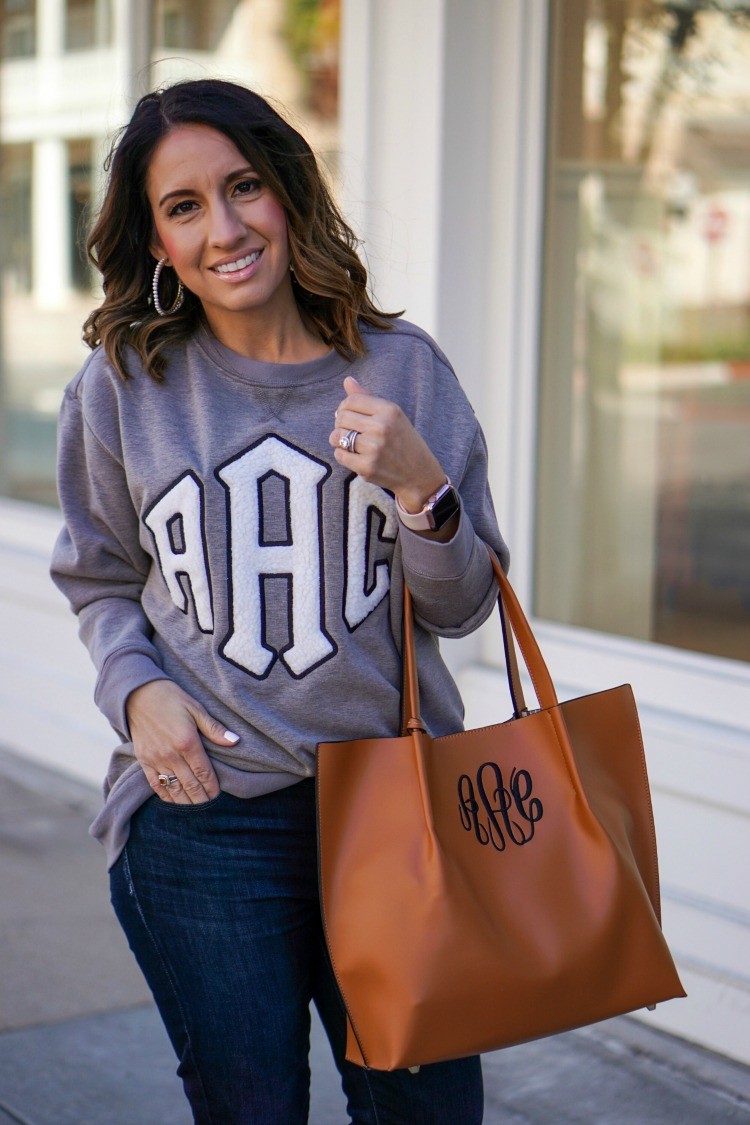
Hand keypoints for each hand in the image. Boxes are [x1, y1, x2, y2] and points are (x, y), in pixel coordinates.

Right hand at [126, 679, 239, 803]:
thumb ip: (214, 728)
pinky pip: (155, 785)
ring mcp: (155, 760)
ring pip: (174, 789)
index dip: (212, 788)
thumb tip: (235, 741)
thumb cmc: (170, 699)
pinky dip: (166, 796)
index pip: (204, 773)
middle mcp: (171, 755)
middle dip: (202, 800)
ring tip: (196, 811)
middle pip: (190, 785)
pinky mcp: (143, 761)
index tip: (218, 797)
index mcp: (187, 742)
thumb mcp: (196, 708)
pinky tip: (174, 802)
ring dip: (186, 803)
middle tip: (211, 808)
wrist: (137, 695)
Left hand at [330, 376, 445, 514]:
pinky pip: (340, 455)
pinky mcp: (367, 467)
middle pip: (342, 417)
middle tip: (349, 430)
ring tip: (348, 442)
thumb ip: (368, 398)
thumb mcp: (392, 415)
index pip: (352, 400)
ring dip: (338, 439)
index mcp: (389, 410)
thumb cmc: (403, 441)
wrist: (418, 474)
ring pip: (337, 436)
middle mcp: (381, 427)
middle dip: (340, 423)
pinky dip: (342, 454)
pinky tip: (353, 455)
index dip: (344, 406)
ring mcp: (374, 448)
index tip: (349, 415)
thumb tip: (347, 380)